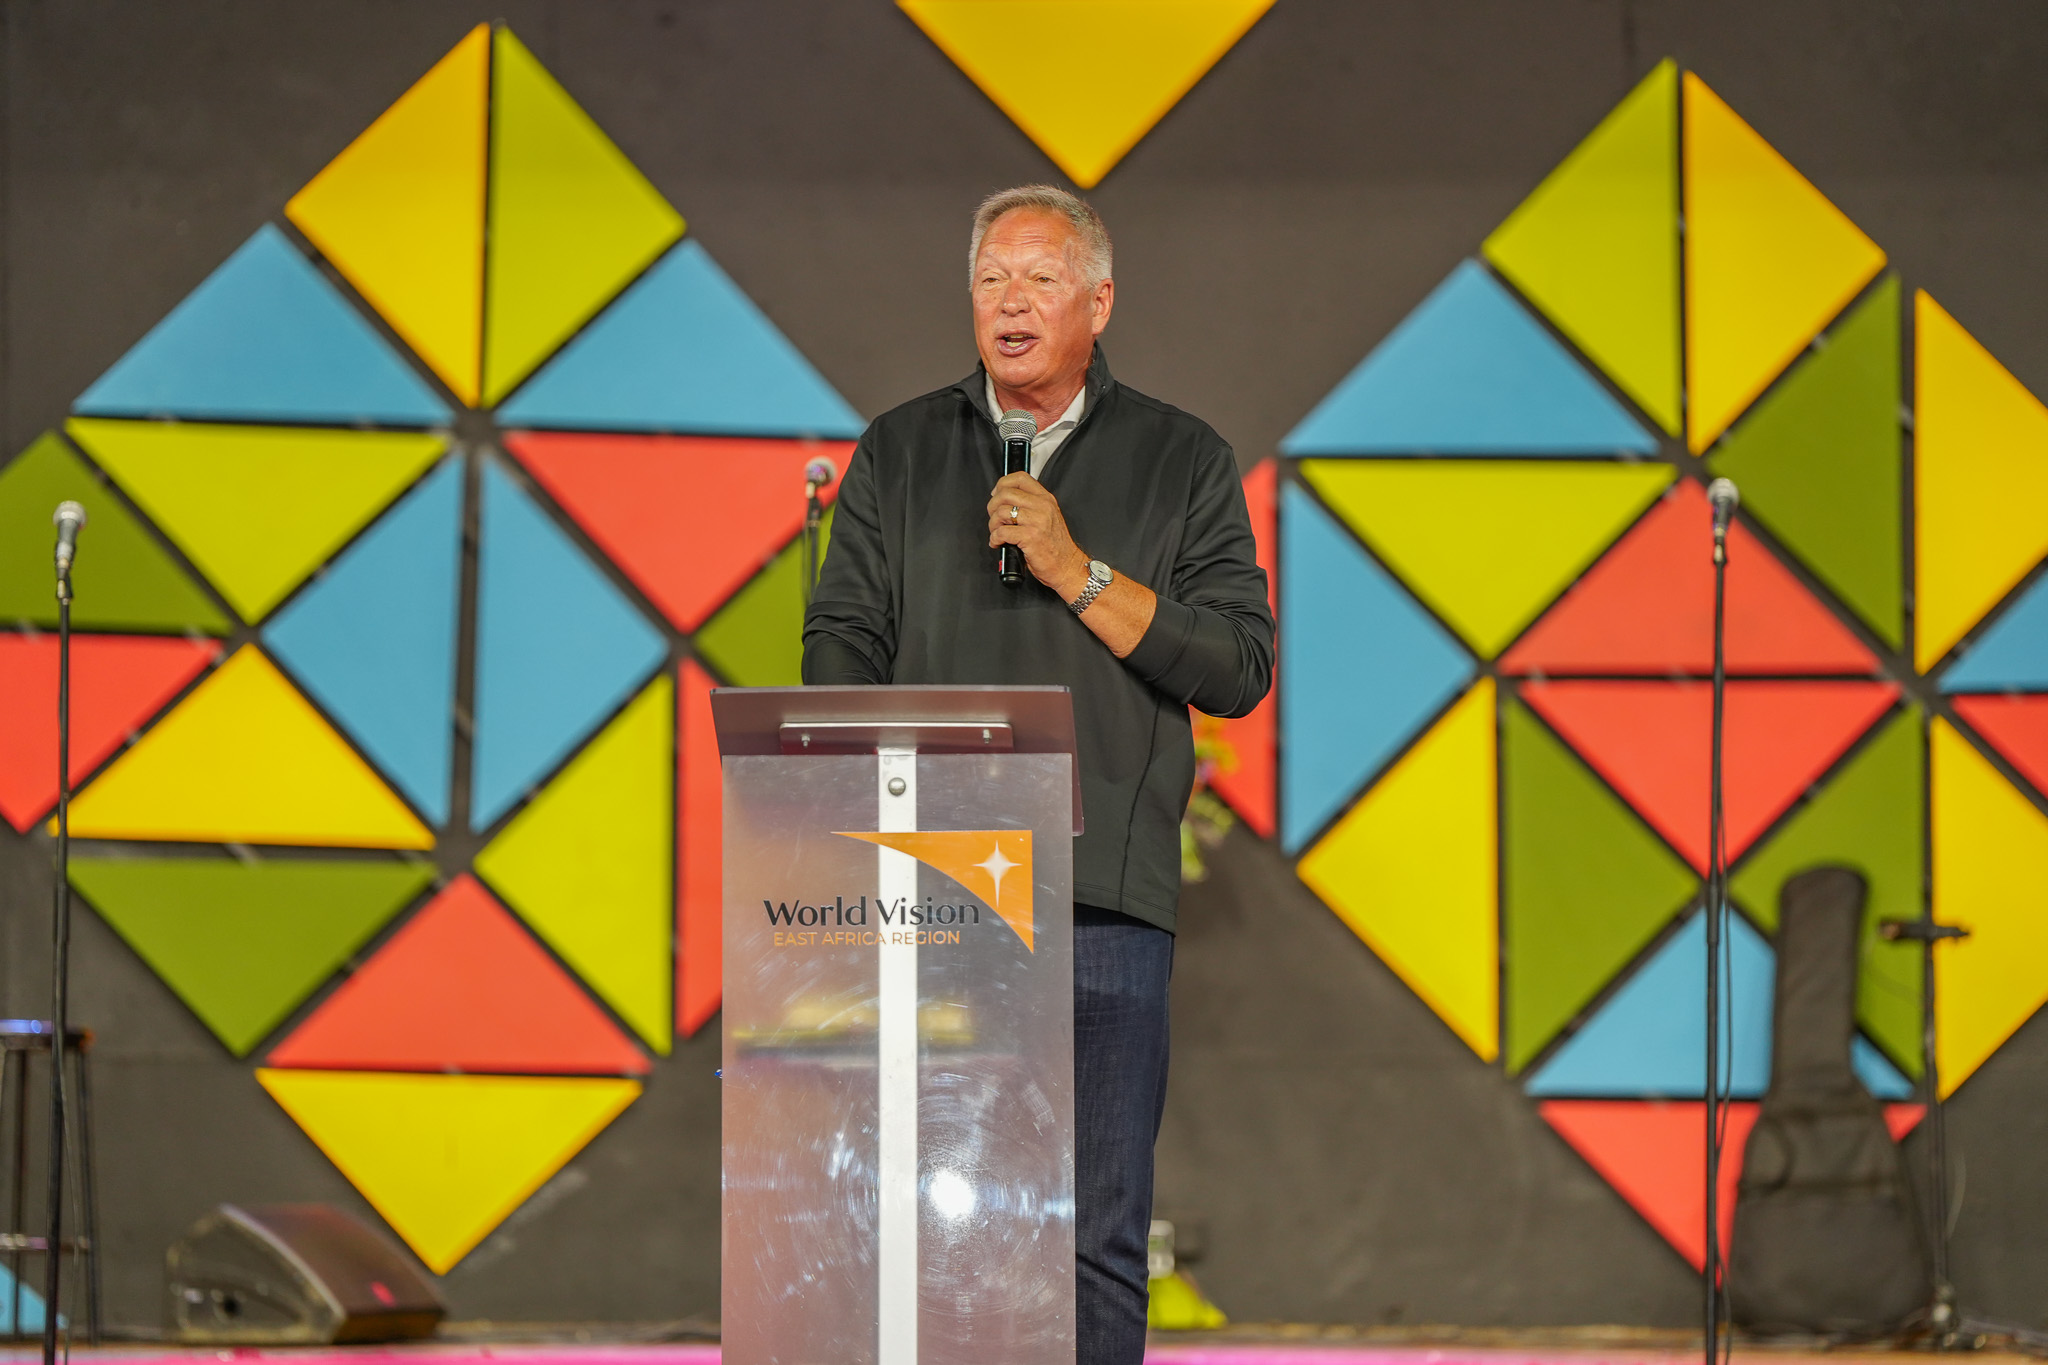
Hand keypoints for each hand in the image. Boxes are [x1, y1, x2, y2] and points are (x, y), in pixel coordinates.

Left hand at [987, 472, 1088, 597]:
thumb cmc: (1056, 546)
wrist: (1067, 565)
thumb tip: (1006, 500)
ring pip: (1001, 512)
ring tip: (996, 533)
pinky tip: (998, 543)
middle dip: (993, 507)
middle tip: (994, 518)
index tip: (996, 494)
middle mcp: (1042, 507)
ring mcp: (1036, 521)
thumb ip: (1032, 505)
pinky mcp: (1029, 537)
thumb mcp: (1048, 517)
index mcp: (1046, 499)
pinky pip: (1002, 532)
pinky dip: (995, 538)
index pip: (1020, 478)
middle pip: (1006, 494)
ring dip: (993, 524)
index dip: (1003, 484)